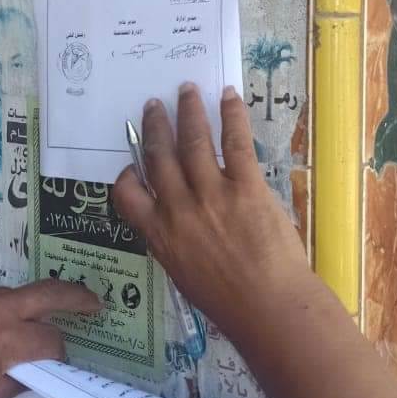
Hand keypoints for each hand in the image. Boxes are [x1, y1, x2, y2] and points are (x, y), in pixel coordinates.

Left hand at [0, 279, 101, 397]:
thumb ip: (17, 381)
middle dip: (77, 297)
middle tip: (95, 303)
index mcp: (4, 339)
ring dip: (24, 310)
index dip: (59, 354)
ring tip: (18, 334)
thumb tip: (37, 371)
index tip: (58, 363)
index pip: (51, 339)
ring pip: (13, 296)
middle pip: (48, 292)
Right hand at [114, 84, 306, 351]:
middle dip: (155, 127)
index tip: (131, 162)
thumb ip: (177, 246)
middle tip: (153, 105)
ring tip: (186, 90)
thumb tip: (179, 229)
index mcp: (160, 236)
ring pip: (193, 142)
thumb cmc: (230, 305)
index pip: (128, 195)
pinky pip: (235, 143)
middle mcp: (180, 209)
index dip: (127, 174)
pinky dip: (231, 115)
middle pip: (160, 157)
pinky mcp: (246, 186)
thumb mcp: (186, 277)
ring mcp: (212, 194)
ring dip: (188, 112)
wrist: (269, 307)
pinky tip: (228, 96)